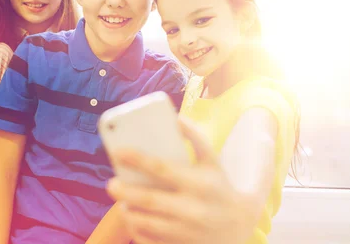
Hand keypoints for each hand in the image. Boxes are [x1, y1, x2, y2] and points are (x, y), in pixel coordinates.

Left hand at [106, 117, 255, 243]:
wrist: (238, 226)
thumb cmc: (219, 187)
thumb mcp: (212, 161)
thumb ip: (195, 137)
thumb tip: (175, 117)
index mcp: (199, 183)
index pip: (162, 168)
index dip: (137, 158)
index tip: (117, 151)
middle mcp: (192, 209)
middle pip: (148, 200)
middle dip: (124, 192)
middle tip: (111, 184)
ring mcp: (185, 233)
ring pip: (145, 222)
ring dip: (128, 211)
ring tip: (122, 200)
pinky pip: (148, 240)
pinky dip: (136, 228)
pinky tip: (133, 217)